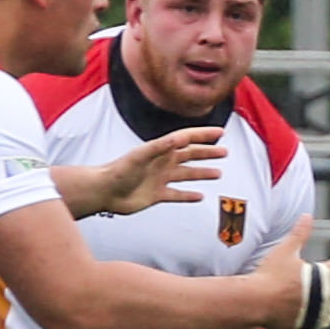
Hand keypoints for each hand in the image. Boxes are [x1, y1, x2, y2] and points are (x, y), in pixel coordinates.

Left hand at [98, 126, 224, 215]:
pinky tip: (199, 196)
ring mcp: (160, 179)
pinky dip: (188, 195)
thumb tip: (179, 139)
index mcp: (161, 150)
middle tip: (224, 152)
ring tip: (218, 173)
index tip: (220, 133)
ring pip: (186, 175)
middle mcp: (162, 163)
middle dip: (207, 153)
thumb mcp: (140, 155)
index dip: (203, 135)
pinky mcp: (157, 195)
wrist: (105, 191)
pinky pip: (177, 195)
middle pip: (190, 156)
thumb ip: (159, 147)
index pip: (187, 139)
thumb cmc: (119, 171)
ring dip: (202, 173)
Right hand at [253, 219, 329, 328]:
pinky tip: (325, 319)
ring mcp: (313, 312)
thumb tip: (307, 215)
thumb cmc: (269, 274)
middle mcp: (321, 296)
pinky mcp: (302, 324)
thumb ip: (299, 234)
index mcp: (319, 277)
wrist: (257, 302)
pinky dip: (322, 319)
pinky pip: (316, 322)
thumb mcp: (285, 250)